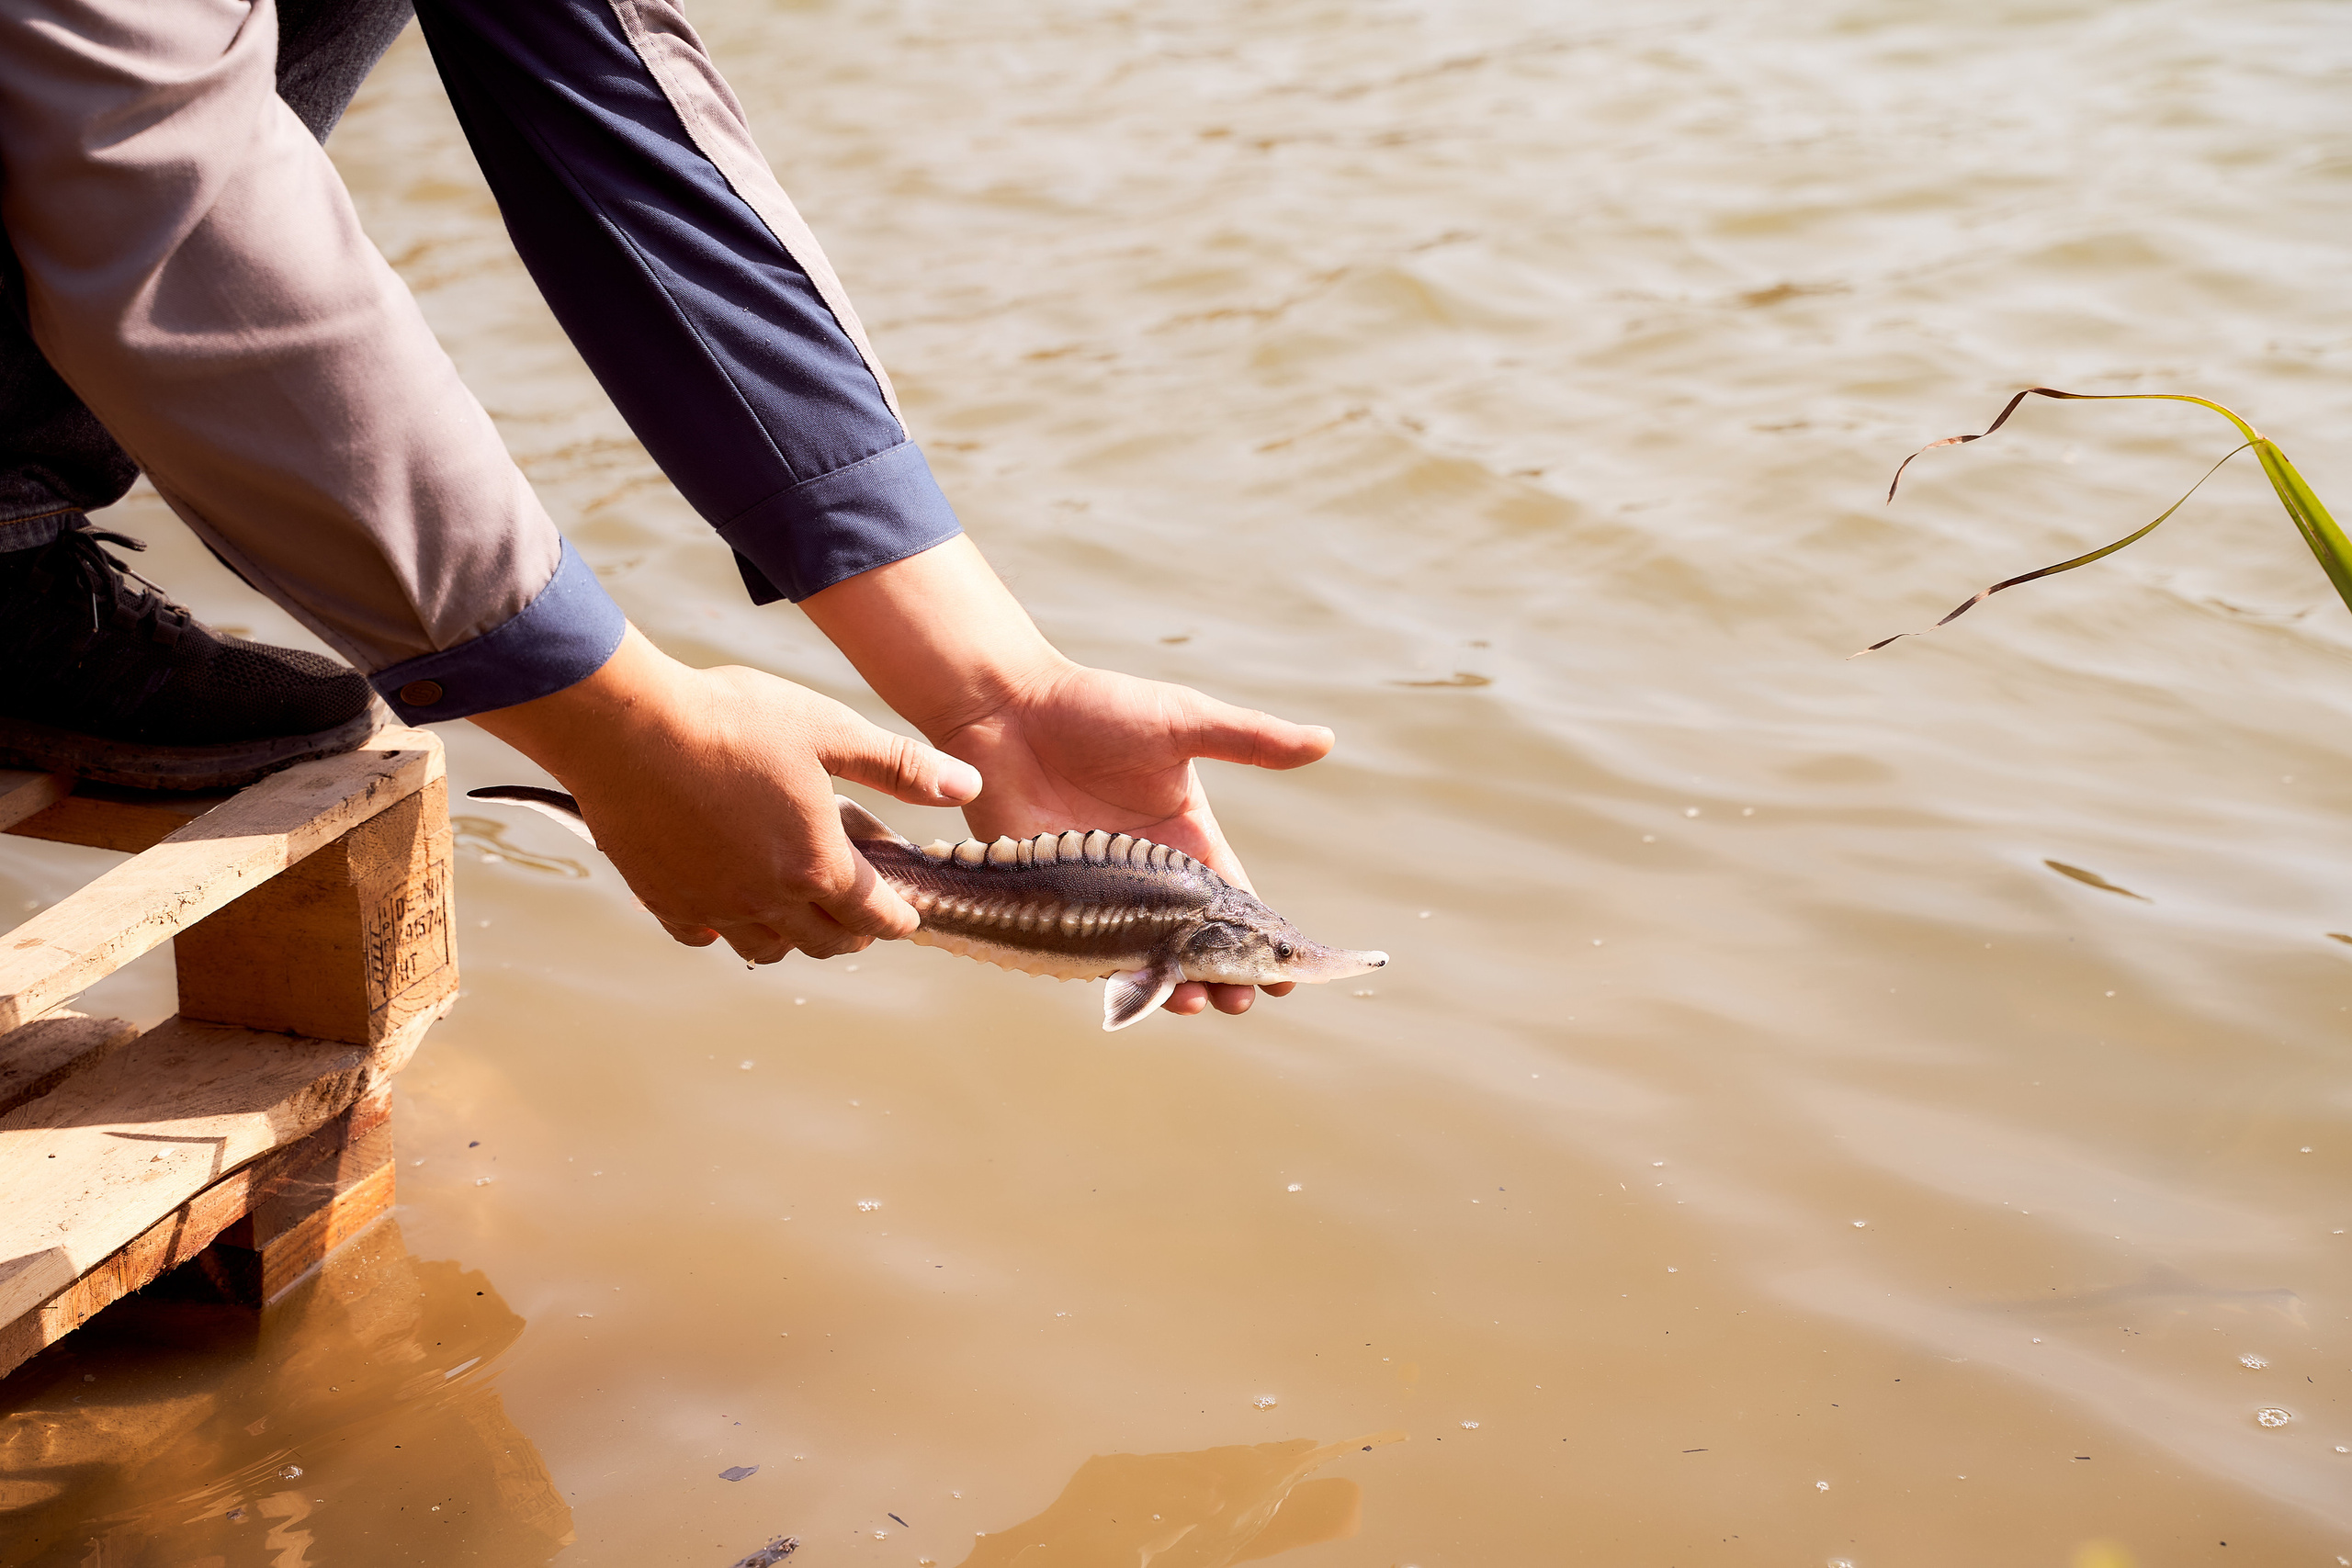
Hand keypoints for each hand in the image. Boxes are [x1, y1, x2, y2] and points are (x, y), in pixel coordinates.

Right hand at [470, 626, 979, 962]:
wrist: (628, 726)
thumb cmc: (733, 720)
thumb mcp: (831, 731)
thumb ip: (901, 766)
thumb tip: (969, 784)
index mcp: (817, 864)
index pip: (874, 913)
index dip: (899, 918)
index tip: (908, 917)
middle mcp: (767, 899)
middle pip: (824, 940)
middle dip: (852, 933)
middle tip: (861, 917)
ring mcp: (713, 905)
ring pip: (766, 948)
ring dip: (793, 938)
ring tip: (799, 913)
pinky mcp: (664, 897)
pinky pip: (704, 936)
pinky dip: (724, 930)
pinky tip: (727, 908)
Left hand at [800, 536, 1335, 1018]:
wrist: (1005, 711)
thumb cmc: (1094, 709)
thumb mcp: (1182, 721)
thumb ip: (1250, 738)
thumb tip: (1325, 740)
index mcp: (1185, 833)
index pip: (1235, 897)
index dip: (1264, 937)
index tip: (1291, 973)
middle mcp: (1149, 872)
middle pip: (1198, 940)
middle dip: (1228, 974)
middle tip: (1245, 999)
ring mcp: (1103, 893)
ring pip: (1152, 958)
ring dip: (1181, 986)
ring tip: (1201, 1003)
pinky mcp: (1057, 905)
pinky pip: (1095, 955)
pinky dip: (1123, 981)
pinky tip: (1143, 993)